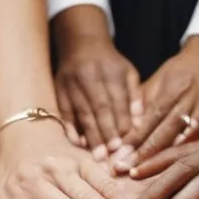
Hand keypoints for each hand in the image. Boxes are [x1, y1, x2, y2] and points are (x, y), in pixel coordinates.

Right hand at [53, 6, 142, 158]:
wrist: (81, 43)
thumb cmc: (110, 64)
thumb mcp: (128, 73)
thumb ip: (135, 97)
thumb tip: (138, 123)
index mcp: (111, 71)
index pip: (117, 100)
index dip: (120, 122)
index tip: (125, 143)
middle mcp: (90, 76)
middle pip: (98, 108)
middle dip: (105, 132)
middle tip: (111, 154)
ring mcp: (72, 83)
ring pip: (82, 112)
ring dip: (90, 135)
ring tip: (97, 155)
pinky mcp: (59, 89)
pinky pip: (65, 111)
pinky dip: (71, 128)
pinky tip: (78, 143)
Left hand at [110, 37, 198, 172]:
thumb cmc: (178, 72)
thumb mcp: (158, 81)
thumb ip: (141, 104)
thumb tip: (123, 134)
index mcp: (172, 87)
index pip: (151, 117)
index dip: (135, 139)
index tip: (120, 158)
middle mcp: (191, 97)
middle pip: (167, 130)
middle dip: (147, 153)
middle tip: (128, 171)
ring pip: (190, 136)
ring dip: (172, 159)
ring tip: (154, 178)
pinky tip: (188, 170)